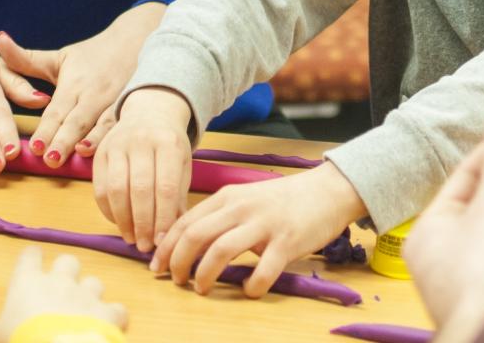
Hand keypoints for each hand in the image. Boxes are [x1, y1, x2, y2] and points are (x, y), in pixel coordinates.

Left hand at [0, 2, 165, 168]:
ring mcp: (117, 102)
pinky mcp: (134, 109)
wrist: (139, 40)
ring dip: (93, 140)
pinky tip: (112, 153)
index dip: (47, 128)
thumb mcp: (60, 57)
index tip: (35, 146)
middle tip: (51, 159)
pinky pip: (125, 127)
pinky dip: (117, 139)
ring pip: (104, 125)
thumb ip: (27, 59)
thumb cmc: (94, 55)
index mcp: (75, 84)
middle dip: (64, 139)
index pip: (57, 110)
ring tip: (80, 154)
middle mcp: (95, 95)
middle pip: (78, 120)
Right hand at [0, 246, 127, 342]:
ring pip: (94, 282)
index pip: (30, 255)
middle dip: (67, 272)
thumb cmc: (20, 341)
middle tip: (61, 289)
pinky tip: (108, 325)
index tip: (31, 264)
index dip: (31, 259)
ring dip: (90, 294)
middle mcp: (60, 281)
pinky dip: (114, 316)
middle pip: (68, 261)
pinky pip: (117, 308)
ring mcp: (87, 295)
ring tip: (84, 311)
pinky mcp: (109, 312)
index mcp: (28, 282)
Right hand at [92, 87, 193, 253]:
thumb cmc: (170, 143)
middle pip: (140, 190)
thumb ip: (178, 196)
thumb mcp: (183, 163)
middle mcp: (142, 141)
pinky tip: (119, 223)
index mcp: (169, 143)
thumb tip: (172, 233)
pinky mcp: (100, 151)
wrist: (150, 109)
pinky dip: (108, 210)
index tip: (163, 241)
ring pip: (116, 189)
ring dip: (123, 220)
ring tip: (132, 239)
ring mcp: (118, 144)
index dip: (163, 218)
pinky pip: (100, 187)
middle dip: (143, 223)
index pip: (166, 187)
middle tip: (146, 246)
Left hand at [152, 162, 364, 298]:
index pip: (185, 222)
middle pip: (196, 235)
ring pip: (221, 250)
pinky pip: (263, 270)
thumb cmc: (282, 201)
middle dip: (178, 262)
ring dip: (205, 275)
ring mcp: (264, 224)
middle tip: (176, 281)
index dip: (166, 247)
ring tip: (201, 289)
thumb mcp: (245, 200)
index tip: (156, 267)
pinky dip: (251, 285)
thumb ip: (220, 217)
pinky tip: (249, 291)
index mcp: (227, 197)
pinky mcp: (287, 241)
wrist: (327, 191)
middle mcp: (241, 207)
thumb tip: (187, 244)